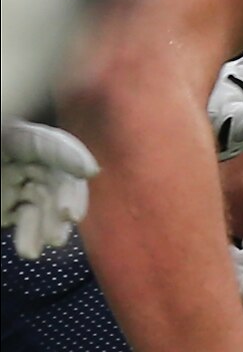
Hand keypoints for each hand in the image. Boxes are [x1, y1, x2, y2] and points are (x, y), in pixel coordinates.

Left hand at [0, 119, 97, 258]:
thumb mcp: (1, 142)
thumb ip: (29, 146)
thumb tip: (81, 165)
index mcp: (16, 136)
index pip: (48, 143)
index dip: (70, 155)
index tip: (89, 172)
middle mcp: (21, 158)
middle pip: (56, 174)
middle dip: (66, 196)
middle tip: (70, 217)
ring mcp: (15, 182)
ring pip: (45, 201)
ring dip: (51, 222)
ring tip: (53, 243)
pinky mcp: (9, 206)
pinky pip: (27, 218)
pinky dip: (31, 235)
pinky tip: (30, 250)